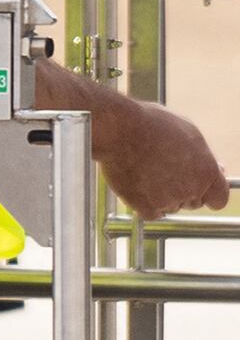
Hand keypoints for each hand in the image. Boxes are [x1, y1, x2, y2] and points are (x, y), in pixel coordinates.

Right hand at [96, 98, 230, 216]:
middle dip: (183, 191)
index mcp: (207, 171)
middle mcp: (191, 189)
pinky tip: (139, 184)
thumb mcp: (190, 135)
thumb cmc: (153, 125)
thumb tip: (216, 169)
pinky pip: (151, 213)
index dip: (209, 193)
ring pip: (170, 207)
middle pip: (193, 203)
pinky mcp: (145, 207)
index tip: (201, 188)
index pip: (219, 198)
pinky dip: (145, 203)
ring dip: (162, 196)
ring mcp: (168, 200)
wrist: (119, 130)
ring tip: (147, 173)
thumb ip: (204, 158)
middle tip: (165, 173)